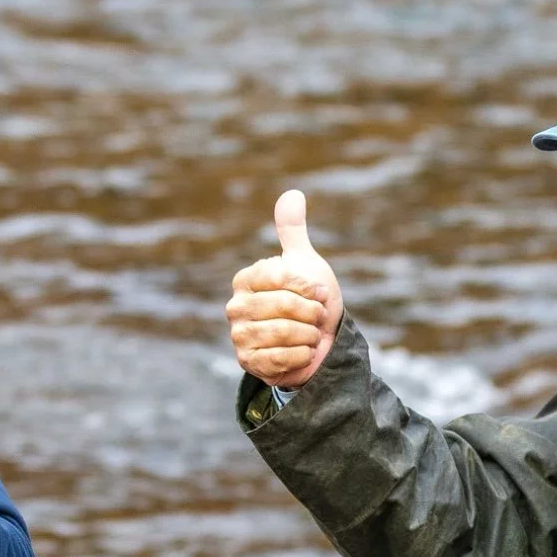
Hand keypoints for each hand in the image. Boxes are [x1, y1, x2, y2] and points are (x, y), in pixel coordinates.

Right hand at [225, 189, 344, 388]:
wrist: (316, 343)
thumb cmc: (309, 300)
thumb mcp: (304, 263)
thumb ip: (293, 231)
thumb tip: (292, 193)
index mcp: (247, 279)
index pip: (281, 277)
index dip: (308, 286)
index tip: (320, 292)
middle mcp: (236, 306)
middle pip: (284, 306)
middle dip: (312, 313)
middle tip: (317, 317)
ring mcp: (239, 335)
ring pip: (283, 333)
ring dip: (308, 335)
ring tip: (310, 334)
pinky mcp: (247, 362)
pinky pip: (281, 358)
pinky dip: (301, 356)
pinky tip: (303, 352)